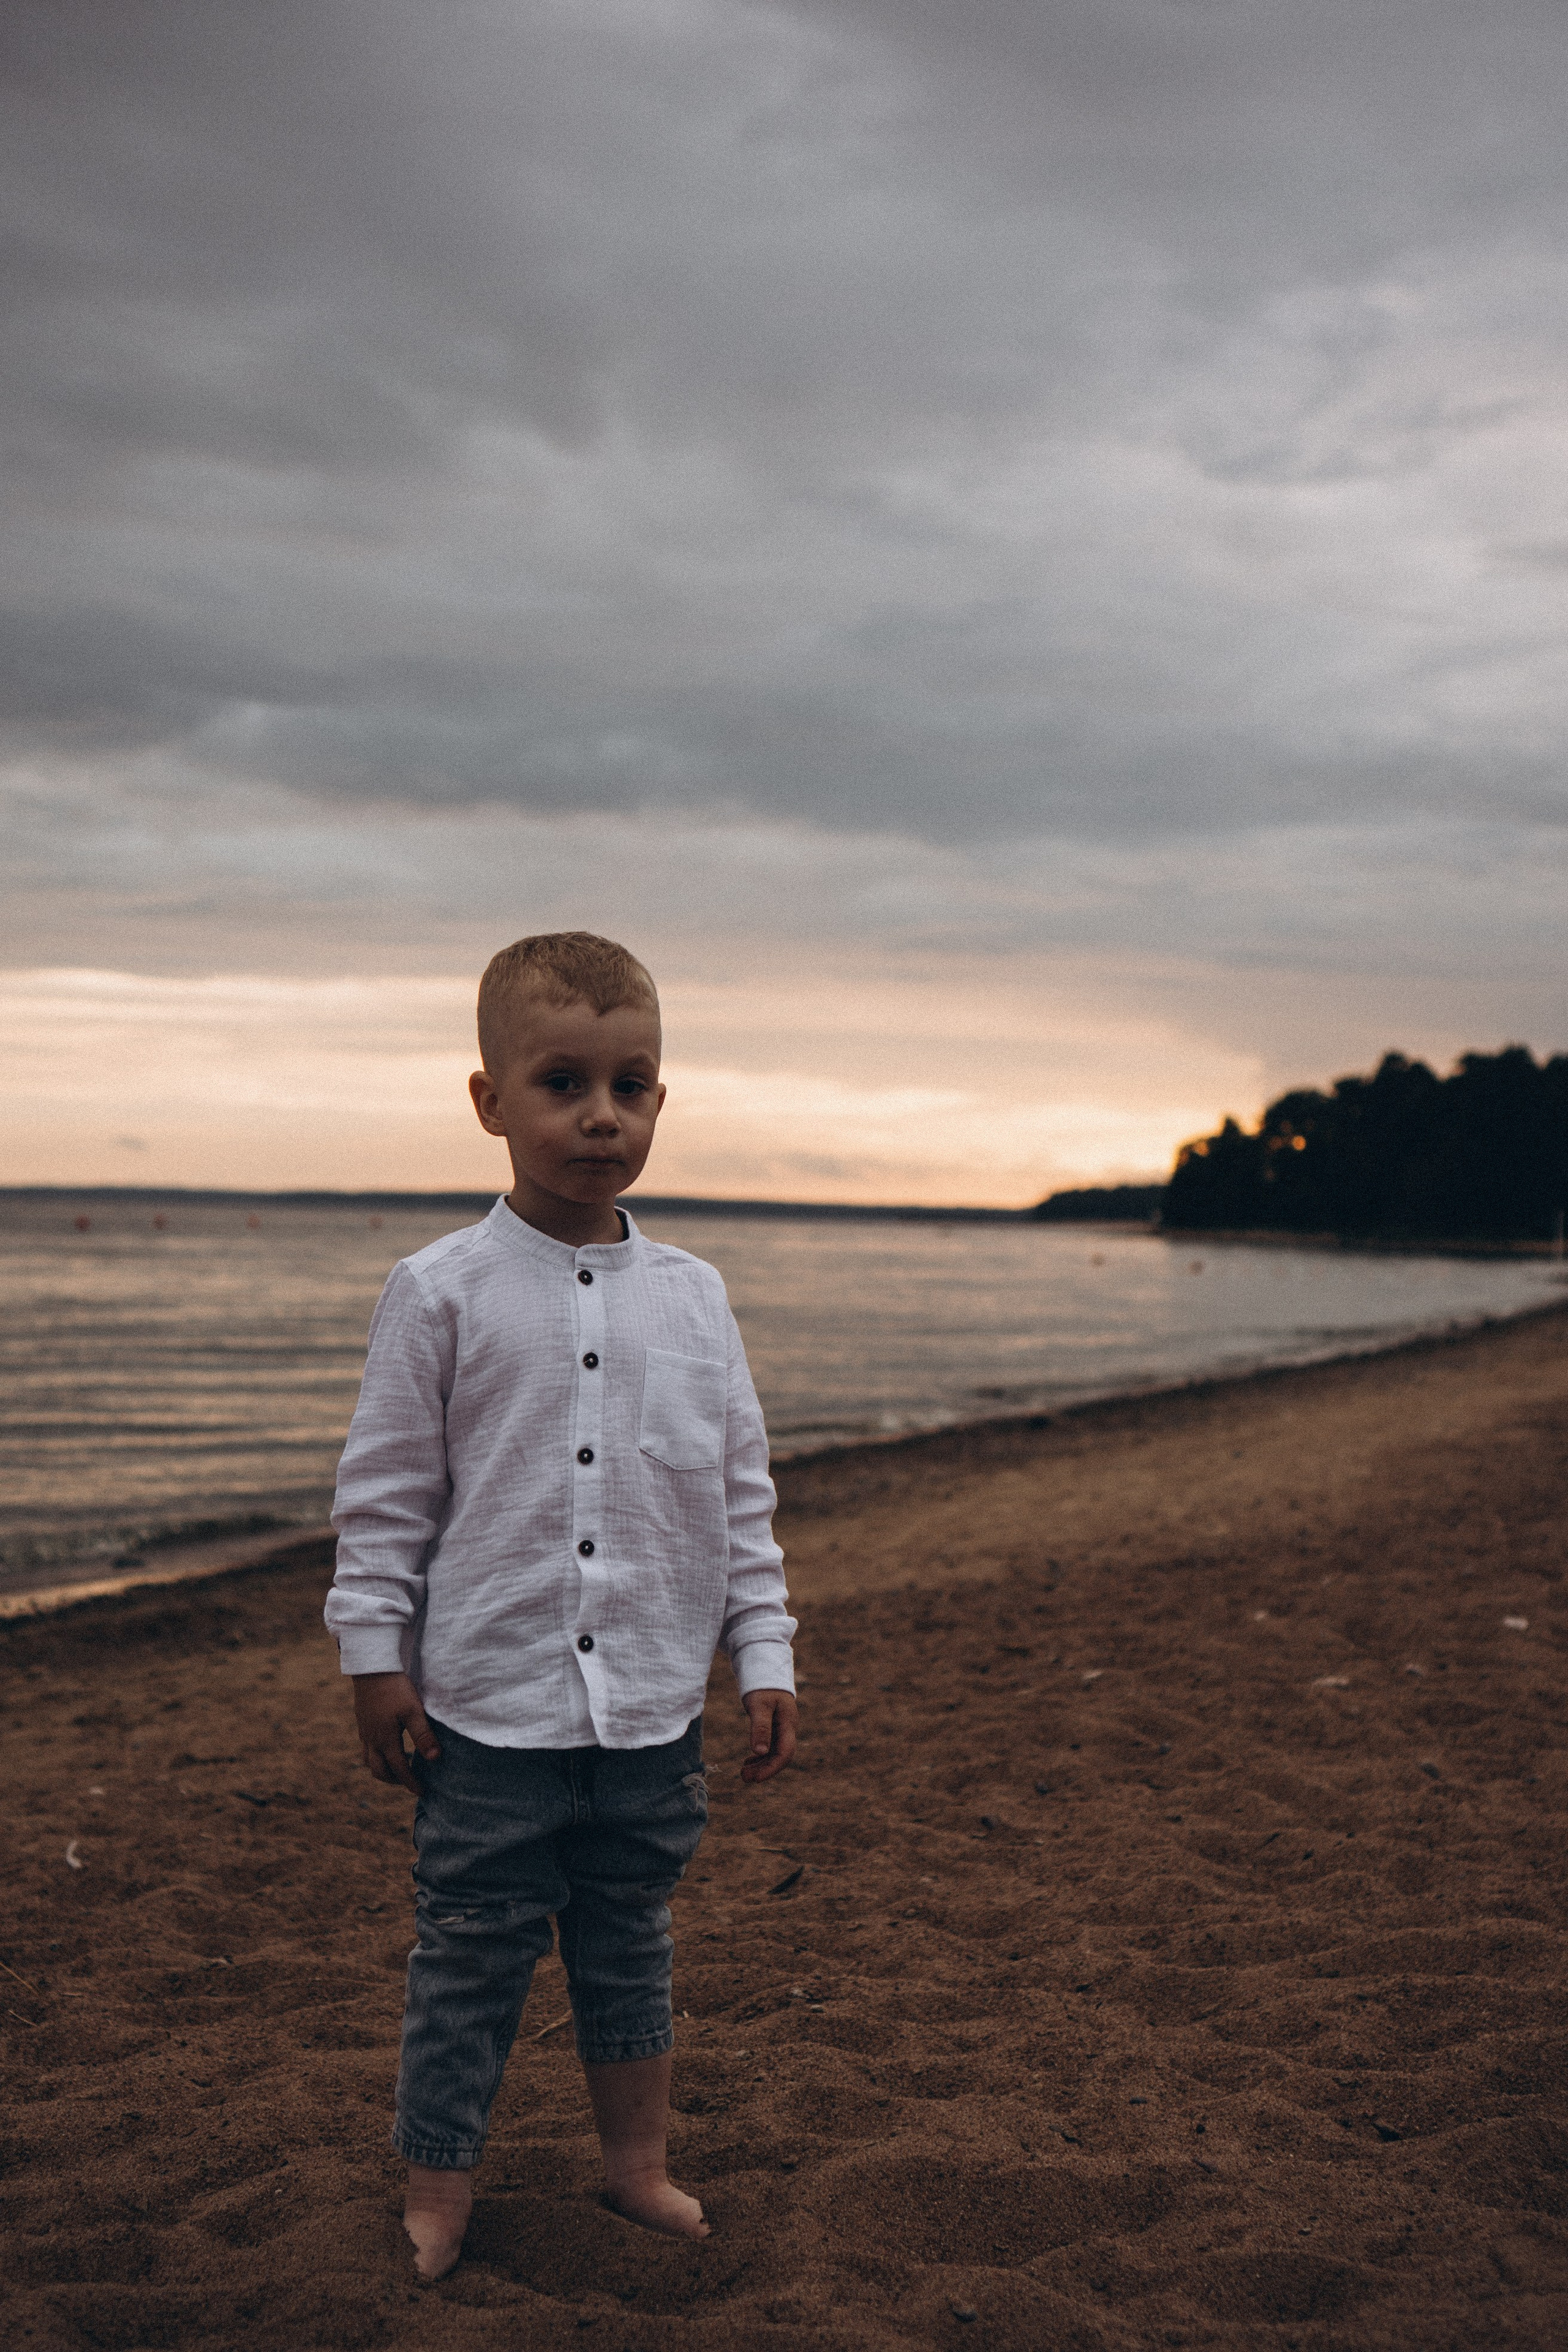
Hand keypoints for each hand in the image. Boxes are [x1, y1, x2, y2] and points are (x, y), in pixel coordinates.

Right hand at [353, 1671, 439, 1791]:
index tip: (422, 1792)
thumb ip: (423, 1735)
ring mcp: (364, 1731)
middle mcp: (371, 1739)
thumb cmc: (395, 1688)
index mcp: (385, 1740)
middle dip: (394, 1780)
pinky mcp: (362, 1722)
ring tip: (398, 1767)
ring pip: (369, 1761)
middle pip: (379, 1770)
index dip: (411, 1782)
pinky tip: (387, 1746)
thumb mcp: (413, 1711)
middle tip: (410, 1782)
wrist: (371, 1667)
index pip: (399, 1769)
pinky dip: (376, 1755)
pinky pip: (365, 1748)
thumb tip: (434, 1759)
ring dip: (382, 1769)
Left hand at [740, 1689, 797, 1783]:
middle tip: (745, 1778)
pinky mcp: (774, 1726)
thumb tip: (759, 1752)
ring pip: (774, 1752)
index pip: (785, 1752)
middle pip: (780, 1755)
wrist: (765, 1670)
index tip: (757, 1779)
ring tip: (743, 1773)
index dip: (772, 1768)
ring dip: (761, 1764)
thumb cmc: (762, 1686)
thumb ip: (760, 1728)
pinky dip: (760, 1756)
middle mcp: (787, 1728)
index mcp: (788, 1723)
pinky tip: (749, 1761)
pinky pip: (770, 1746)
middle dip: (765, 1769)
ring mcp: (781, 1728)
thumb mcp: (759, 1705)